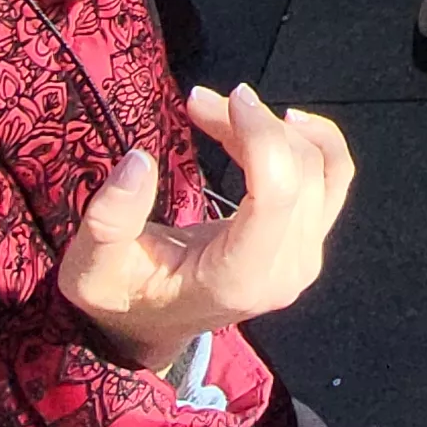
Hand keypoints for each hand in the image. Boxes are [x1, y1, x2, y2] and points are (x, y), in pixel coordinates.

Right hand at [55, 84, 356, 372]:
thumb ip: (109, 219)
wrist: (151, 327)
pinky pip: (335, 178)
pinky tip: (286, 120)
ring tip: (228, 110)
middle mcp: (286, 271)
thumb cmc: (121, 296)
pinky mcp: (310, 242)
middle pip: (300, 171)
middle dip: (254, 123)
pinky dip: (316, 141)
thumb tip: (138, 161)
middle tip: (200, 102)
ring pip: (321, 167)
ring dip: (276, 127)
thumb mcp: (91, 267)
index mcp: (237, 279)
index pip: (277, 194)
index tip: (222, 99)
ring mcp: (305, 258)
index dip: (259, 135)